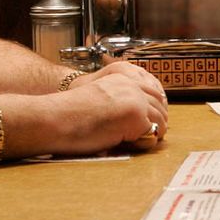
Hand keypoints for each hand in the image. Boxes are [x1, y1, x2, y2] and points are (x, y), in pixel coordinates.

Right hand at [49, 64, 167, 154]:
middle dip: (159, 119)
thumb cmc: (71, 113)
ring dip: (154, 131)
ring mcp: (135, 99)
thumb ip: (118, 101)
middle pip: (160, 104)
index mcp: (120, 77)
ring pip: (160, 119)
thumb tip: (139, 119)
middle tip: (152, 134)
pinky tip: (133, 143)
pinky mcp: (136, 115)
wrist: (58, 117)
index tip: (154, 120)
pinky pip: (155, 133)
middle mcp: (130, 84)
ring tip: (139, 140)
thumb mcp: (98, 97)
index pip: (152, 90)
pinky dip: (148, 141)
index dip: (156, 107)